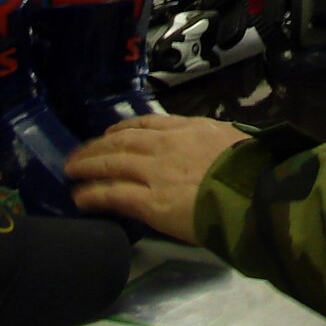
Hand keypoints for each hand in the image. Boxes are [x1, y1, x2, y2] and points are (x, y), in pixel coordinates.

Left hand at [66, 114, 248, 242]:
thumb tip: (209, 148)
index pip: (148, 123)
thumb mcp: (234, 140)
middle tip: (78, 153)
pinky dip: (92, 194)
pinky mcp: (149, 201)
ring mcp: (154, 172)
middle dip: (97, 147)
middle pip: (122, 141)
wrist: (254, 193)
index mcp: (189, 128)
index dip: (125, 128)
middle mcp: (166, 145)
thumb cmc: (254, 170)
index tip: (111, 133)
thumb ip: (214, 141)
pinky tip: (79, 197)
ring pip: (111, 164)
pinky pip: (112, 194)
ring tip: (70, 171)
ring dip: (87, 166)